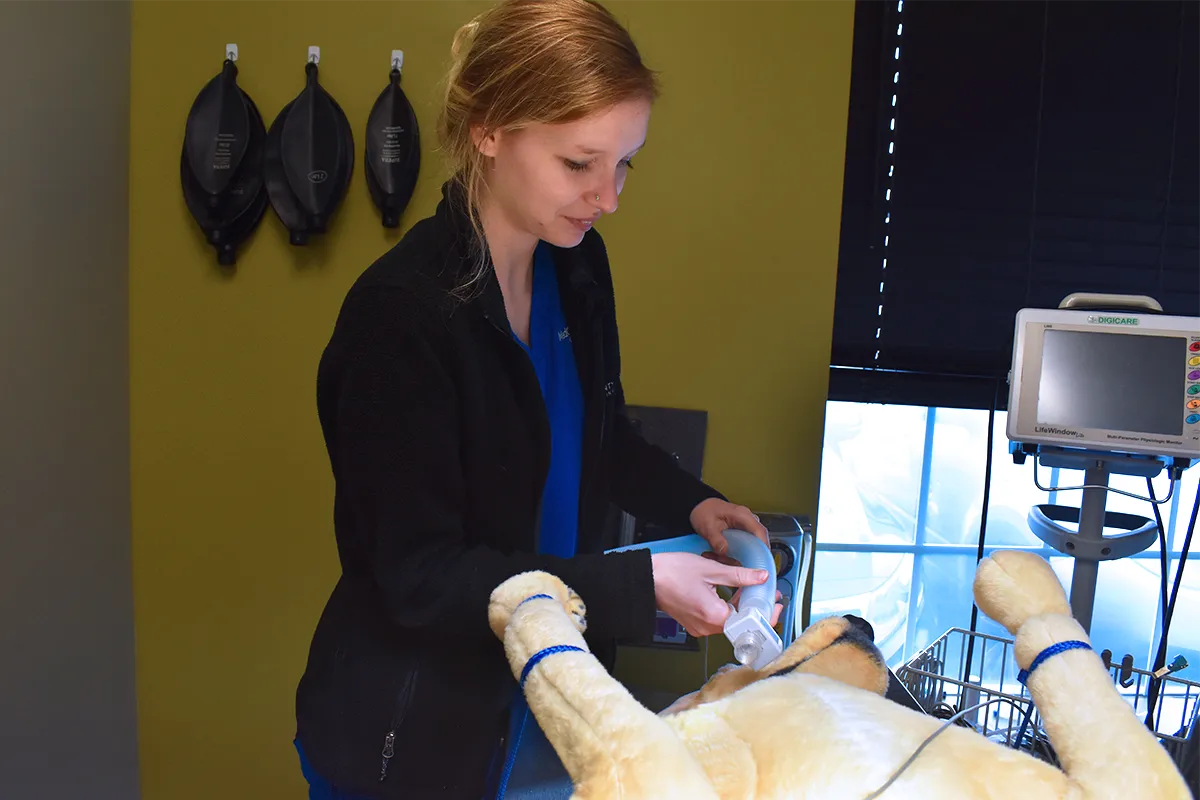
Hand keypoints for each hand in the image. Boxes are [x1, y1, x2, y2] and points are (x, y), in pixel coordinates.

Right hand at [650, 552, 781, 637]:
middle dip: (754, 607)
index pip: (750, 622)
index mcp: (714, 615)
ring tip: (745, 589)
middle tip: (762, 592)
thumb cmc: (673, 572)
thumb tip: (761, 577)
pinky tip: (727, 594)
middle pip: (740, 622)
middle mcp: (707, 627)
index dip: (766, 613)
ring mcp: (698, 627)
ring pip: (728, 621)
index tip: (776, 605)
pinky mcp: (693, 624)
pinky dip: (725, 608)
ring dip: (739, 607)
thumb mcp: (711, 569)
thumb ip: (740, 576)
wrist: (647, 578)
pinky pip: (716, 620)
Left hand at [689, 497, 768, 555]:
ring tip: (726, 560)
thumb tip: (724, 551)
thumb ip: (715, 539)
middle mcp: (748, 521)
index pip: (760, 532)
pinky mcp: (742, 533)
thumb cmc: (704, 511)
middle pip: (760, 541)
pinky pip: (746, 546)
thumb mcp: (707, 526)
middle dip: (752, 555)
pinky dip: (738, 553)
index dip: (763, 548)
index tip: (760, 561)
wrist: (700, 507)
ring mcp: (746, 527)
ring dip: (743, 555)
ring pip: (753, 545)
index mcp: (743, 515)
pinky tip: (725, 557)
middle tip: (742, 566)